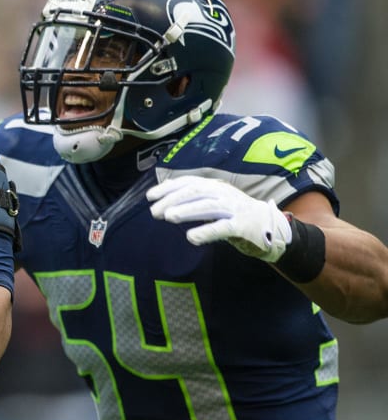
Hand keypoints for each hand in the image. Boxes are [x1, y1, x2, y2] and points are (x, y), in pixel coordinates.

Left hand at [148, 176, 290, 261]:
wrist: (270, 225)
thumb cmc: (235, 213)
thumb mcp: (214, 200)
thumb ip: (193, 195)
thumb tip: (166, 189)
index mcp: (215, 186)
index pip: (188, 183)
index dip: (168, 188)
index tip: (149, 197)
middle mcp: (223, 194)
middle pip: (195, 192)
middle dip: (172, 200)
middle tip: (154, 212)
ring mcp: (234, 208)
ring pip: (208, 206)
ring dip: (187, 210)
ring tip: (169, 216)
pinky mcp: (242, 226)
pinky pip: (222, 228)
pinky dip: (206, 231)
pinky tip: (191, 237)